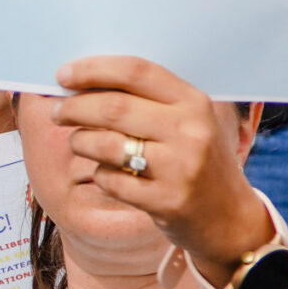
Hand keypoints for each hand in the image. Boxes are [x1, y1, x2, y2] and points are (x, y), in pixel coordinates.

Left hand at [50, 57, 271, 279]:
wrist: (230, 218)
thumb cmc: (196, 161)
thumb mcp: (187, 123)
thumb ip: (148, 100)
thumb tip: (84, 81)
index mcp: (194, 102)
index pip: (136, 72)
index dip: (93, 70)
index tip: (64, 75)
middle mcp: (190, 132)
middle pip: (114, 108)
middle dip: (75, 107)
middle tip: (58, 111)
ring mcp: (180, 169)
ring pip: (106, 144)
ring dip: (80, 141)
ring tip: (78, 141)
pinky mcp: (166, 202)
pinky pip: (111, 181)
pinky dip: (99, 174)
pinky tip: (107, 173)